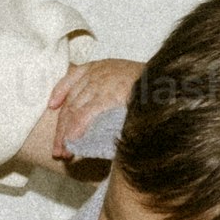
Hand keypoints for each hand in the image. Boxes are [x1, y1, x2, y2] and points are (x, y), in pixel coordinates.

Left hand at [18, 54, 146, 173]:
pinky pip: (84, 115)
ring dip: (66, 134)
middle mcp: (95, 73)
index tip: (52, 107)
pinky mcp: (107, 95)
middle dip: (62, 128)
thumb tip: (100, 114)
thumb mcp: (126, 77)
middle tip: (58, 149)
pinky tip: (73, 143)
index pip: (71, 80)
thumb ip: (109, 90)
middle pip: (70, 103)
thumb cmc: (150, 84)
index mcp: (98, 66)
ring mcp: (100, 83)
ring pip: (73, 111)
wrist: (167, 80)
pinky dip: (76, 130)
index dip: (60, 96)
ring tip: (64, 153)